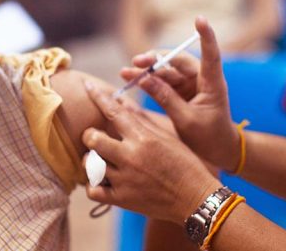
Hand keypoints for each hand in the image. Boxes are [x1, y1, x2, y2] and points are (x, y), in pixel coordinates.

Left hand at [82, 82, 221, 222]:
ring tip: (100, 161)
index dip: (97, 96)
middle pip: (92, 138)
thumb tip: (121, 100)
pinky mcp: (122, 199)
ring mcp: (125, 179)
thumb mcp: (167, 137)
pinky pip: (93, 190)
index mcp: (144, 137)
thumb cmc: (186, 165)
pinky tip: (102, 181)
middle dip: (90, 135)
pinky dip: (93, 185)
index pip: (113, 111)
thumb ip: (141, 119)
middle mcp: (131, 156)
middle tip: (95, 138)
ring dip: (91, 160)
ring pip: (89, 164)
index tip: (87, 85)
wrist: (197, 200)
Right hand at [122, 17, 240, 171]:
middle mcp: (202, 79)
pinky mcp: (181, 93)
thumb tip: (145, 79)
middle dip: (155, 60)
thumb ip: (166, 99)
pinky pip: (162, 83)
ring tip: (125, 72)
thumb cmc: (209, 137)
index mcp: (212, 84)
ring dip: (146, 71)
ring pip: (166, 72)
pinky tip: (132, 79)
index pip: (210, 55)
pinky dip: (148, 82)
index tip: (200, 19)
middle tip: (136, 62)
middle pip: (177, 61)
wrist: (219, 151)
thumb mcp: (186, 120)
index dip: (206, 36)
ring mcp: (190, 85)